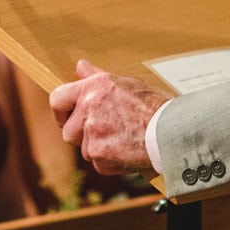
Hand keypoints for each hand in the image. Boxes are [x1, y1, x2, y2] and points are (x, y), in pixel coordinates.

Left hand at [49, 60, 167, 175]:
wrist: (171, 131)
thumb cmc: (154, 106)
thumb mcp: (127, 83)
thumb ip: (98, 77)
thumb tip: (80, 66)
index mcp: (94, 88)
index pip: (57, 99)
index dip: (60, 112)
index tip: (65, 118)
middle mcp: (88, 109)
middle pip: (68, 131)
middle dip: (82, 135)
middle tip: (105, 133)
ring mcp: (92, 134)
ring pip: (85, 149)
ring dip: (99, 149)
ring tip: (123, 141)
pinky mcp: (99, 156)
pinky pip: (98, 163)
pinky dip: (111, 162)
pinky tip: (128, 151)